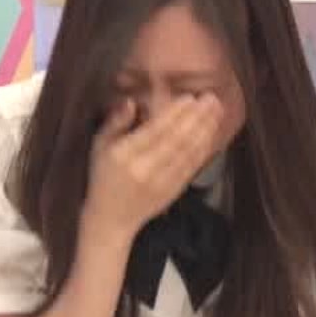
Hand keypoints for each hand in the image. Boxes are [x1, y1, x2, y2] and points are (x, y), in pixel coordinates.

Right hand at [83, 94, 223, 238]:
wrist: (111, 219)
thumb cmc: (104, 177)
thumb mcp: (99, 146)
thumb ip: (115, 122)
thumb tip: (131, 101)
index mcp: (125, 155)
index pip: (155, 130)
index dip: (175, 113)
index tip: (190, 98)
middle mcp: (144, 169)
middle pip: (176, 139)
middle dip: (196, 117)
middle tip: (211, 98)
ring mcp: (161, 182)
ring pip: (188, 152)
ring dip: (205, 130)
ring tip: (216, 111)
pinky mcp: (172, 192)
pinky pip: (191, 167)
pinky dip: (203, 149)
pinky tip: (211, 133)